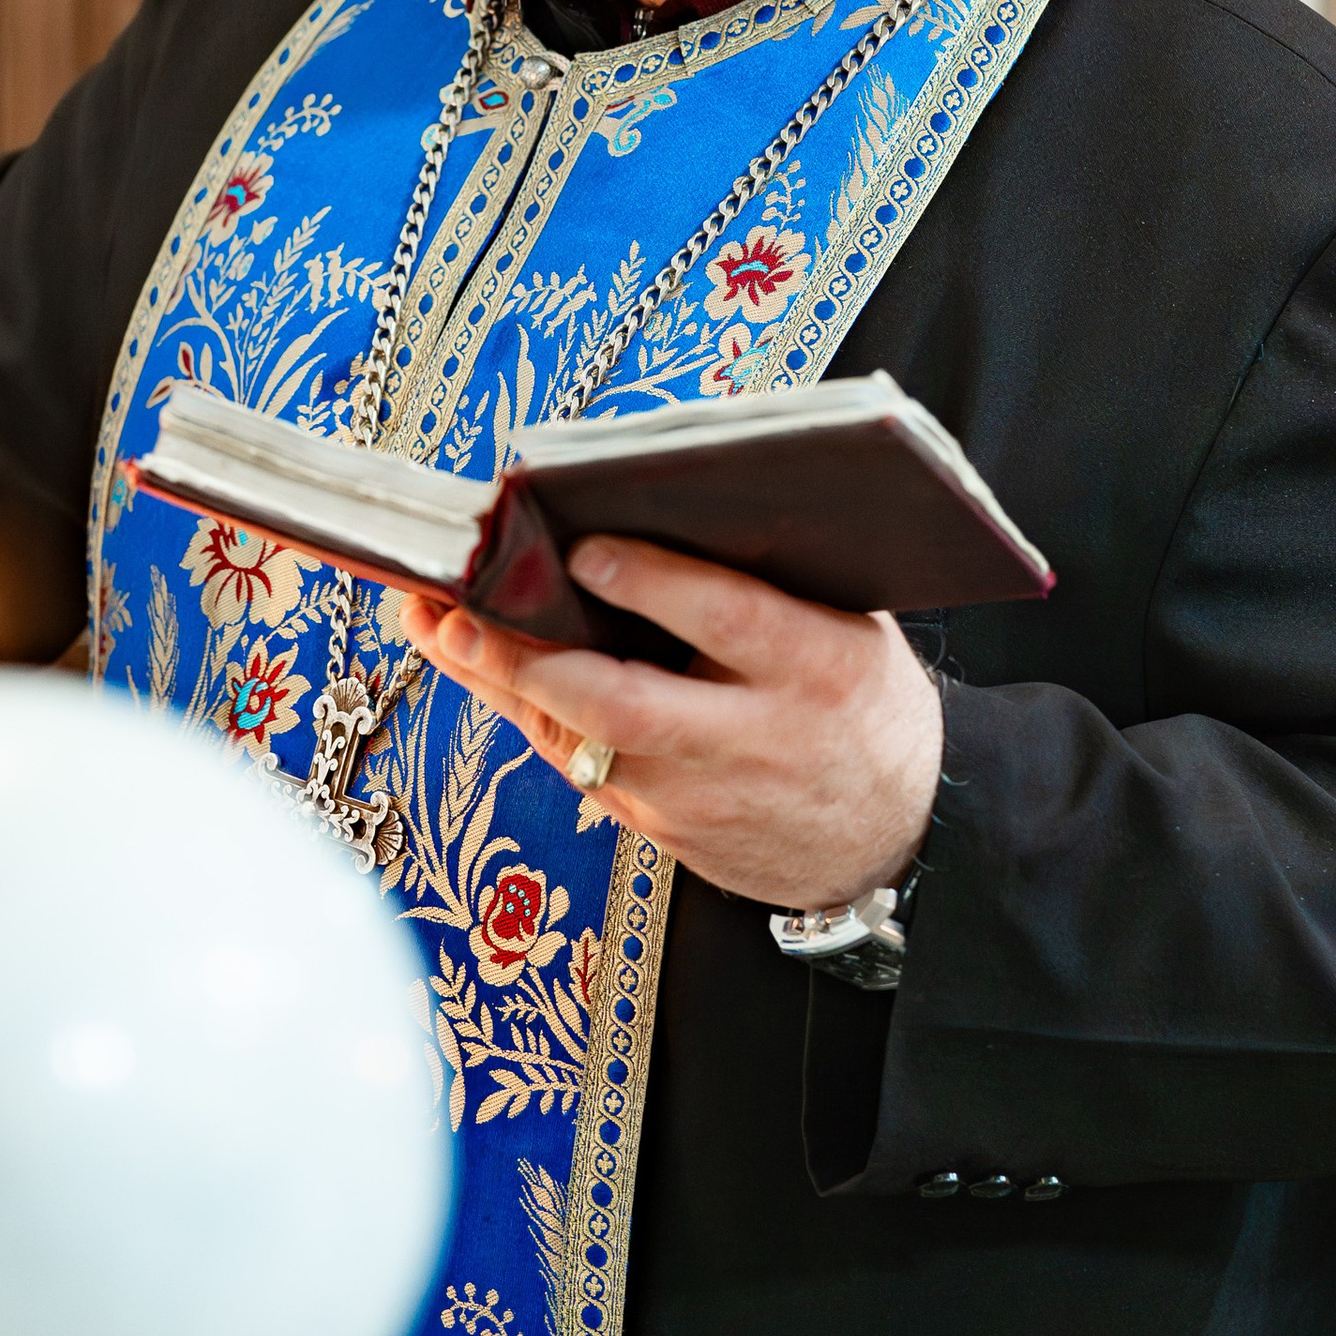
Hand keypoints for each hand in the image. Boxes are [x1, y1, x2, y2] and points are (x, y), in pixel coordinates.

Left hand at [399, 535, 941, 913]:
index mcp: (817, 667)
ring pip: (579, 741)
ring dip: (498, 682)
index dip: (650, 582)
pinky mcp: (667, 831)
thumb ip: (771, 577)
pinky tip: (480, 669)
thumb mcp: (852, 627)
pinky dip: (526, 714)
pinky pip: (581, 766)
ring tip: (434, 623)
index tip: (582, 547)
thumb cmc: (864, 705)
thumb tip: (667, 500)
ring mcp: (702, 796)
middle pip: (622, 700)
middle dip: (529, 656)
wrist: (901, 835)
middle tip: (460, 609)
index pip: (724, 618)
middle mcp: (753, 739)